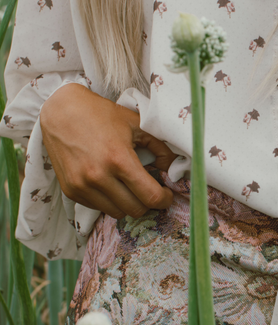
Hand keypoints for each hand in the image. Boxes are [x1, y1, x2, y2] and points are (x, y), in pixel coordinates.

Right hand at [40, 83, 175, 218]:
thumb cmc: (101, 115)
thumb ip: (160, 146)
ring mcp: (82, 186)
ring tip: (130, 187)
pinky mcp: (70, 191)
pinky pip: (98, 207)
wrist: (61, 111)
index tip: (167, 194)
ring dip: (128, 203)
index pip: (150, 196)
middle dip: (148, 203)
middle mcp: (98, 176)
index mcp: (118, 159)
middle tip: (151, 190)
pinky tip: (111, 184)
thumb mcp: (136, 123)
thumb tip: (171, 167)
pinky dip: (109, 201)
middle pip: (136, 209)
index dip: (164, 199)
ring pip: (117, 213)